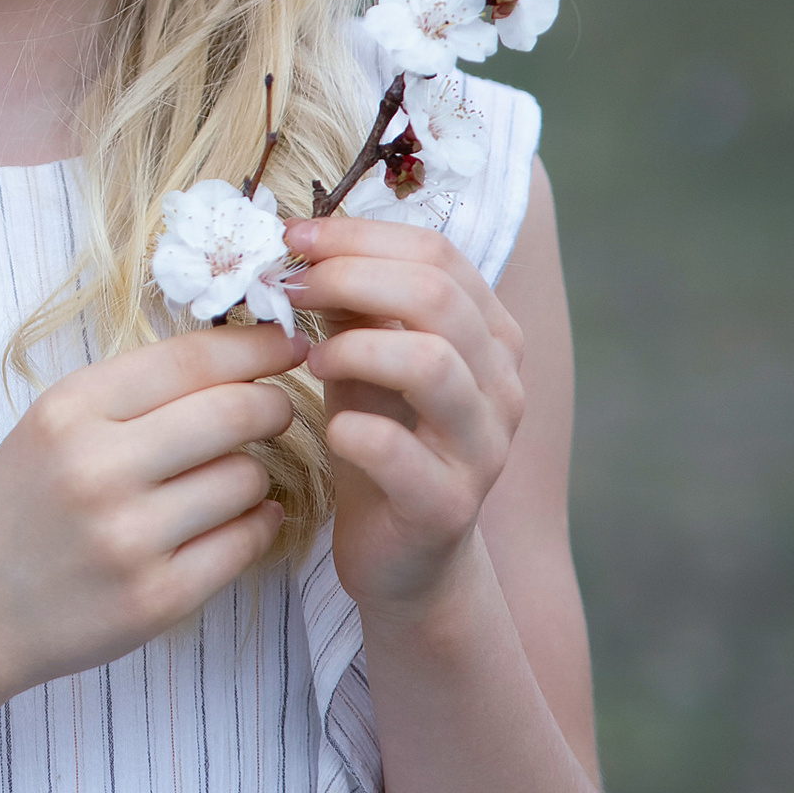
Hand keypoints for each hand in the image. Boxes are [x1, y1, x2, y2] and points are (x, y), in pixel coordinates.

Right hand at [0, 325, 300, 709]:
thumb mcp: (53, 425)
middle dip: (272, 404)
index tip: (289, 341)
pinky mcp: (158, 598)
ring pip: (247, 478)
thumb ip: (134, 391)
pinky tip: (239, 519)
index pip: (192, 359)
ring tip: (227, 478)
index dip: (256, 344)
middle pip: (235, 413)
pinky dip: (257, 523)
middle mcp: (99, 469)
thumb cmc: (20, 506)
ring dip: (254, 472)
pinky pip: (246, 541)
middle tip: (275, 410)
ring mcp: (130, 538)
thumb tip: (241, 355)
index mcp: (70, 411)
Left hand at [278, 210, 525, 621]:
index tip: (294, 236)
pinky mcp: (448, 506)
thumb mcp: (368, 358)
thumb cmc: (384, 441)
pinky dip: (355, 430)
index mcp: (490, 334)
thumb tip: (305, 242)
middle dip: (350, 278)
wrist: (405, 557)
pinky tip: (331, 428)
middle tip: (292, 290)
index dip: (360, 235)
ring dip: (356, 348)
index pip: (438, 254)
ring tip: (313, 360)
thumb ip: (355, 303)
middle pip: (437, 297)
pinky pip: (401, 452)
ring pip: (431, 364)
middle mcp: (501, 384)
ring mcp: (483, 447)